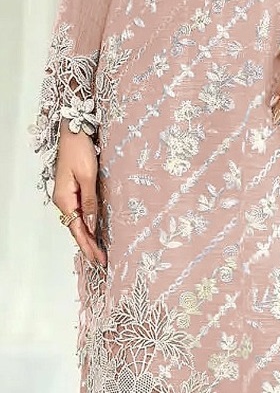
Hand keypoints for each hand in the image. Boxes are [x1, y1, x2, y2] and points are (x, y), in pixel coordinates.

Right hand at [53, 124, 105, 268]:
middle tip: (102, 260)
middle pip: (76, 228)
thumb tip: (91, 223)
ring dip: (89, 236)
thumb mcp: (88, 177)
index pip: (77, 229)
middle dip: (89, 245)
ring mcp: (67, 195)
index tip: (99, 259)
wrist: (74, 131)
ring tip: (100, 251)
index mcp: (64, 199)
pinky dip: (88, 223)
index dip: (88, 246)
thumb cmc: (80, 150)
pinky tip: (95, 230)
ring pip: (78, 221)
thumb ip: (90, 201)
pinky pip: (80, 212)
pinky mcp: (73, 189)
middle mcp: (63, 200)